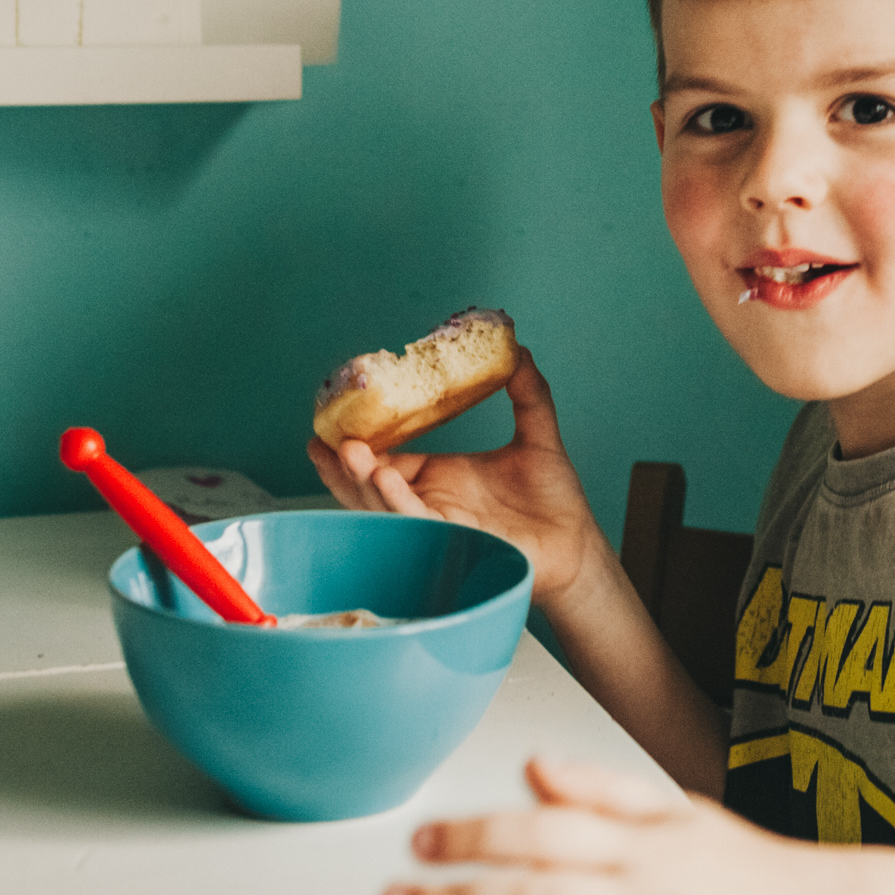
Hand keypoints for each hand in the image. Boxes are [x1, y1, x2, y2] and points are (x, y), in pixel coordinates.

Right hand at [307, 348, 607, 613]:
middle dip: (341, 466)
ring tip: (347, 452)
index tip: (334, 423)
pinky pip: (417, 522)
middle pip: (372, 484)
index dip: (361, 444)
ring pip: (384, 505)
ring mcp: (438, 523)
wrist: (576, 544)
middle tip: (318, 441)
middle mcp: (431, 501)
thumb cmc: (554, 501)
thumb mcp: (537, 435)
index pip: (388, 457)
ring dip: (360, 480)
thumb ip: (528, 393)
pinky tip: (385, 477)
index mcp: (439, 477)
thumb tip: (518, 350)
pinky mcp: (451, 542)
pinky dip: (397, 501)